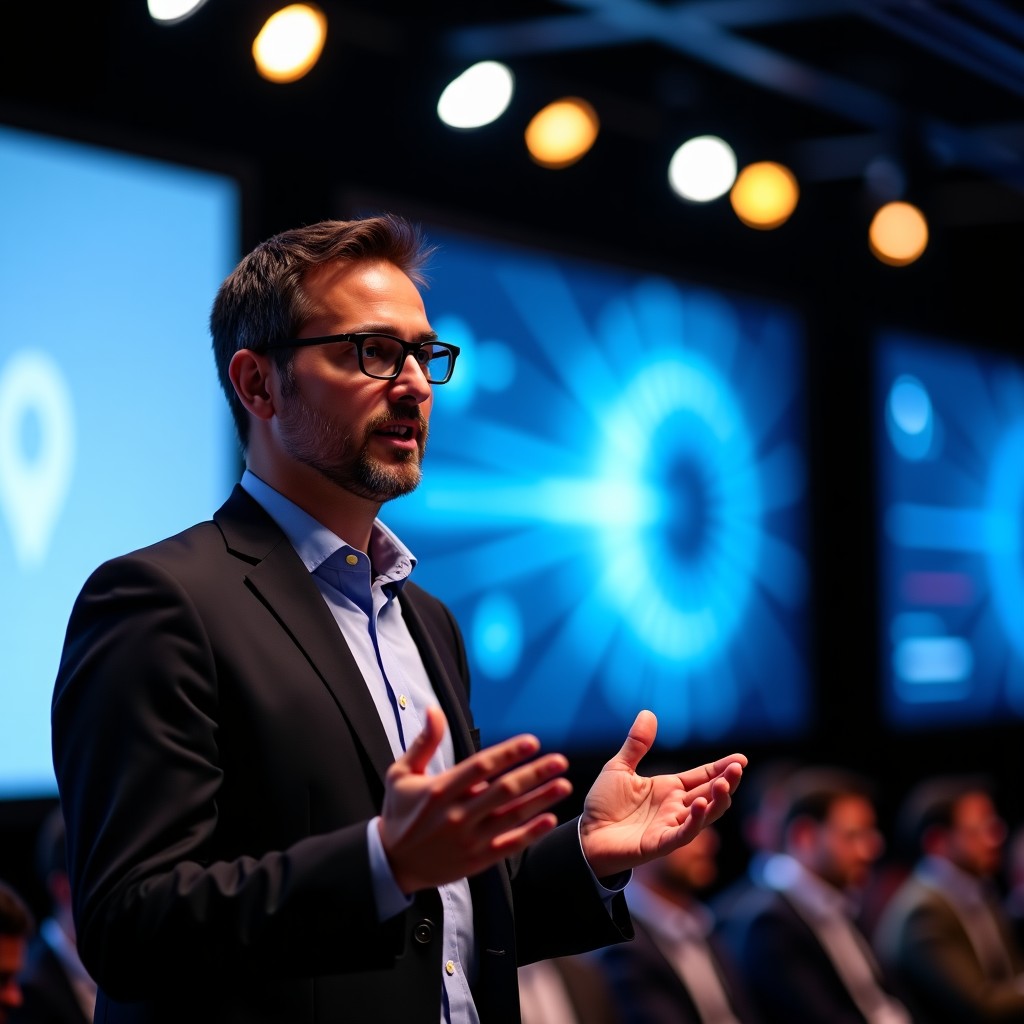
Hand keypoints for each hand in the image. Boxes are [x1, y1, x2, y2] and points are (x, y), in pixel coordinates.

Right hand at [378, 706, 572, 893]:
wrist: (391, 864)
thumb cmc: (398, 813)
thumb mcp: (400, 774)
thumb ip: (423, 742)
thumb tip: (434, 710)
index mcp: (440, 790)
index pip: (481, 767)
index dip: (508, 753)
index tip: (532, 741)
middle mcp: (457, 814)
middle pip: (503, 791)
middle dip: (534, 774)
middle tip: (560, 760)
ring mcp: (468, 839)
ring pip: (511, 817)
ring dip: (541, 800)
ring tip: (563, 785)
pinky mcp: (475, 860)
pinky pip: (508, 846)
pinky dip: (530, 833)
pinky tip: (550, 819)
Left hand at [580, 709, 745, 877]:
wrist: (586, 835)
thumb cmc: (604, 804)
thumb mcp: (619, 768)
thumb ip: (636, 744)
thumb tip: (648, 713)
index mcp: (669, 789)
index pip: (702, 776)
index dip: (721, 768)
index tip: (741, 759)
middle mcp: (675, 807)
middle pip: (709, 794)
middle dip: (726, 781)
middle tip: (738, 767)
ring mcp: (671, 825)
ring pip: (705, 814)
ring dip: (717, 800)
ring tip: (724, 783)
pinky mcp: (661, 843)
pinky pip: (684, 833)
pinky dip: (695, 821)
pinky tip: (700, 805)